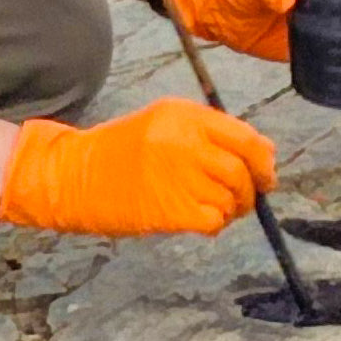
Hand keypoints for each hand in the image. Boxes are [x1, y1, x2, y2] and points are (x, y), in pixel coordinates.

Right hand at [0, 99, 277, 236]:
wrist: (75, 176)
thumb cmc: (123, 151)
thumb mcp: (164, 124)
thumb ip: (211, 133)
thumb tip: (264, 154)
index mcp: (185, 116)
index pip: (246, 138)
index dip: (263, 160)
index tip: (265, 174)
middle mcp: (185, 142)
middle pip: (243, 171)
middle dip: (252, 190)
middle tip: (245, 200)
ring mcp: (178, 176)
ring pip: (232, 198)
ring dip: (231, 209)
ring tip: (212, 208)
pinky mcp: (169, 210)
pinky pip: (214, 221)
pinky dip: (215, 225)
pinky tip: (201, 221)